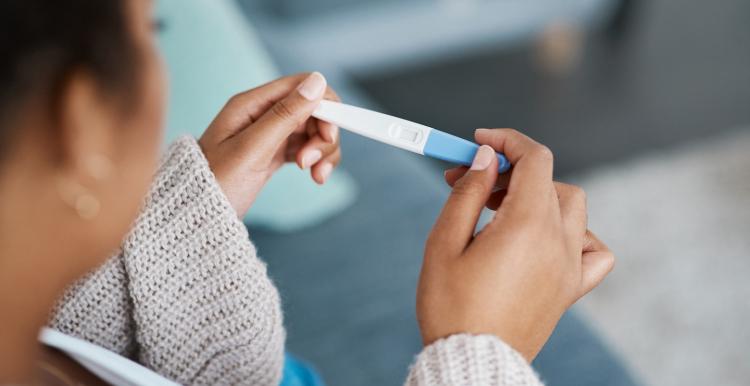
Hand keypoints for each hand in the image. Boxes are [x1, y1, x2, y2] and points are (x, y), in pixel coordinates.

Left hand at [199, 73, 340, 216]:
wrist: (194, 218)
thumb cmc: (215, 183)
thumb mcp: (252, 148)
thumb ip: (285, 115)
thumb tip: (317, 82)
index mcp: (251, 104)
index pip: (303, 86)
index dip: (324, 107)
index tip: (328, 136)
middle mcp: (261, 114)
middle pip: (312, 110)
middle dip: (323, 135)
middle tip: (314, 164)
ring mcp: (268, 134)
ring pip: (312, 131)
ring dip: (323, 151)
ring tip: (316, 176)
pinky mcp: (272, 154)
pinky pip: (305, 148)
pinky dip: (316, 160)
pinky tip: (315, 177)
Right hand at [417, 128, 614, 360]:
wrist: (471, 362)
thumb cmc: (451, 307)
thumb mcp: (444, 242)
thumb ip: (467, 192)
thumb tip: (487, 157)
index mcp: (527, 225)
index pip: (534, 158)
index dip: (507, 140)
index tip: (480, 141)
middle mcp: (557, 241)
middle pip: (547, 179)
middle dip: (509, 171)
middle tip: (470, 182)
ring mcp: (570, 266)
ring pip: (572, 206)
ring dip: (539, 195)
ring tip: (501, 211)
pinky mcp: (571, 288)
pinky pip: (594, 249)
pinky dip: (576, 233)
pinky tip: (547, 239)